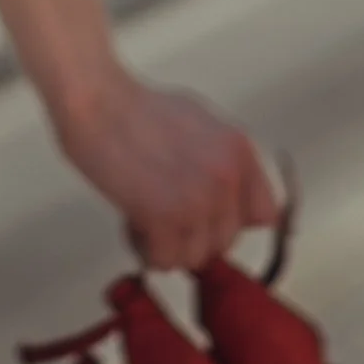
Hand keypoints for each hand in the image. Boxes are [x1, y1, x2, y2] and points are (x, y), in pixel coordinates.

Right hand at [57, 72, 280, 272]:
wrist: (98, 102)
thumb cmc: (138, 108)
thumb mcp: (203, 124)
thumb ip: (224, 160)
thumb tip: (231, 194)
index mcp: (239, 150)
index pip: (265, 215)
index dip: (233, 219)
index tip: (211, 218)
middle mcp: (227, 176)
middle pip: (226, 241)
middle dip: (195, 235)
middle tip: (166, 214)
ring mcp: (199, 199)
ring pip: (196, 258)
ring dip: (169, 245)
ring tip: (146, 216)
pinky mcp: (165, 216)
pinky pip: (165, 261)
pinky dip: (147, 250)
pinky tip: (134, 221)